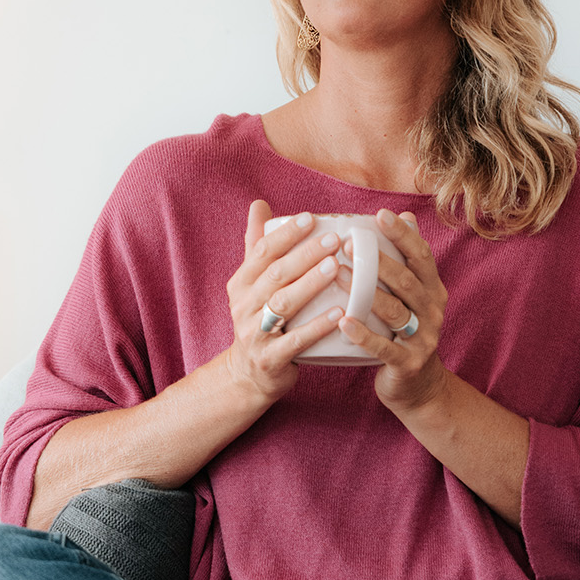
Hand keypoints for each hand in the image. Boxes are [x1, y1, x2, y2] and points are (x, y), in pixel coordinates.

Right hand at [223, 201, 351, 403]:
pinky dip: (317, 326)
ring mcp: (256, 333)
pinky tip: (338, 313)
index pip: (262, 252)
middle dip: (305, 255)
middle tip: (335, 240)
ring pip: (284, 304)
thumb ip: (257, 246)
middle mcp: (244, 306)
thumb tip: (259, 204)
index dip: (286, 234)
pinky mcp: (270, 359)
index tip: (312, 218)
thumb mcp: (252, 285)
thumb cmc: (260, 321)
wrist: (248, 375)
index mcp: (241, 284)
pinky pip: (296, 341)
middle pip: (276, 274)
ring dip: (311, 284)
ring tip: (336, 267)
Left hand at [335, 210, 448, 412]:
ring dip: (365, 291)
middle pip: (407, 281)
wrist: (417, 387)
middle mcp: (433, 311)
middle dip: (378, 260)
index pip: (421, 256)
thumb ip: (407, 260)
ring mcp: (423, 338)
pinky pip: (384, 348)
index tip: (380, 215)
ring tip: (336, 274)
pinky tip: (343, 321)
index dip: (403, 235)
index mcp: (433, 290)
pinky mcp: (408, 363)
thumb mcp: (411, 296)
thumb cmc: (404, 332)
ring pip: (395, 311)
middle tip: (345, 244)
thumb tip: (406, 213)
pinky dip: (363, 334)